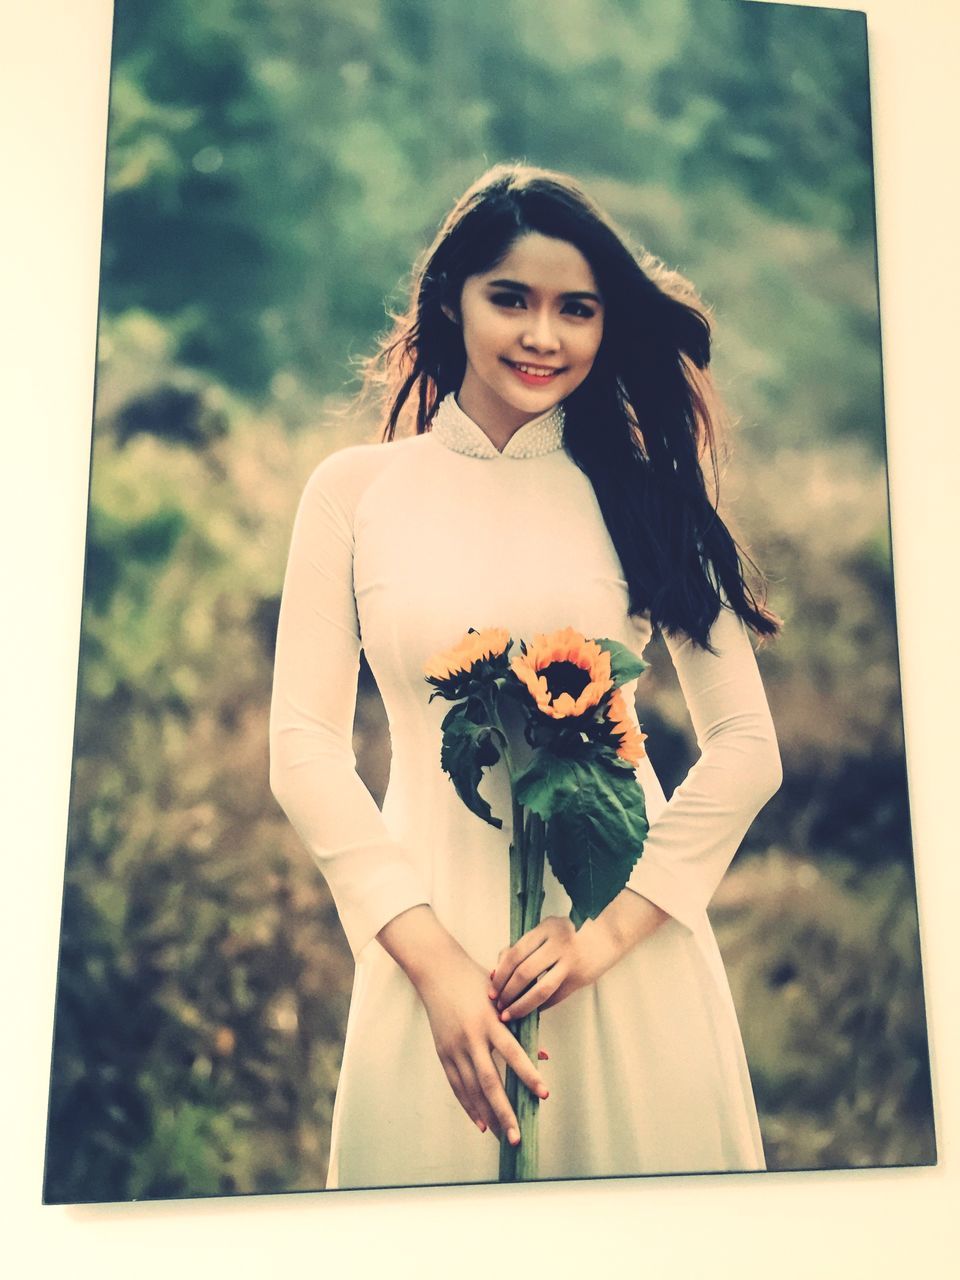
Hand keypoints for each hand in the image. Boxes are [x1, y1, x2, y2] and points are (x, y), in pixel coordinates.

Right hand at [414, 941, 549, 1142]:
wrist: (437, 971)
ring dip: (488, 1116)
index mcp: (489, 1021)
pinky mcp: (443, 1052)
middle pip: (489, 1082)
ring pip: (472, 1090)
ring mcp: (454, 1047)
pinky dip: (469, 1106)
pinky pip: (457, 1086)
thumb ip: (521, 1026)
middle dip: (505, 1111)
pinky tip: (481, 1123)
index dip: (529, 1075)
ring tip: (503, 1137)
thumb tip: (543, 1054)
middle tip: (518, 1137)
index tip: (544, 1095)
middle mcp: (471, 1037)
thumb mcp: (503, 997)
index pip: (513, 1053)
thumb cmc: (476, 981)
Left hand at [490, 890, 667, 1021]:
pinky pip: (554, 997)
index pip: (515, 954)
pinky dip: (539, 1007)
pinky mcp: (579, 977)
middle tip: (497, 1005)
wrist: (608, 935)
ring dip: (521, 1005)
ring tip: (508, 1014)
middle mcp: (558, 944)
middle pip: (524, 972)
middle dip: (507, 992)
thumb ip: (525, 946)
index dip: (500, 974)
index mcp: (546, 928)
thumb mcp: (547, 930)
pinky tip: (528, 1013)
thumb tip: (498, 971)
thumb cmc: (570, 933)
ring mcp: (570, 961)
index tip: (491, 989)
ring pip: (540, 990)